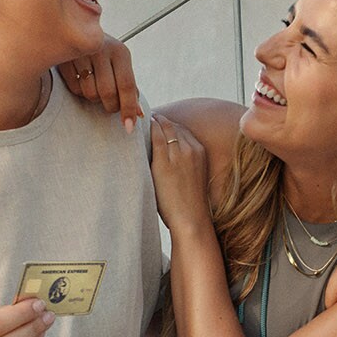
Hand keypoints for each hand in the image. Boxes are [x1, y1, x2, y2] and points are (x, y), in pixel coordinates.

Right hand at [60, 37, 142, 131]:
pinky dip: (79, 92)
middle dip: (110, 106)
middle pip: (108, 93)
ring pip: (90, 94)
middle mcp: (102, 49)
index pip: (127, 85)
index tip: (129, 127)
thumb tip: (139, 115)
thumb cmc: (104, 54)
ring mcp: (81, 53)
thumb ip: (130, 89)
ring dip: (94, 98)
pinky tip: (81, 81)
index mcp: (120, 51)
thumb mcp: (120, 66)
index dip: (129, 108)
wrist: (76, 31)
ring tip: (95, 86)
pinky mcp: (64, 59)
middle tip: (110, 104)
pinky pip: (75, 89)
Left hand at [149, 113, 211, 237]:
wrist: (191, 219)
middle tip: (143, 117)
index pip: (181, 129)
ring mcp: (178, 154)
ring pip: (163, 128)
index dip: (167, 124)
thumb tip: (166, 155)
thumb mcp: (193, 175)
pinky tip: (136, 129)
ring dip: (151, 122)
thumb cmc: (189, 203)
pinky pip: (155, 138)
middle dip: (158, 120)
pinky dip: (146, 130)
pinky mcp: (164, 162)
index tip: (155, 122)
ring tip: (137, 121)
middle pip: (172, 125)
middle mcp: (191, 148)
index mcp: (200, 151)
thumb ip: (183, 161)